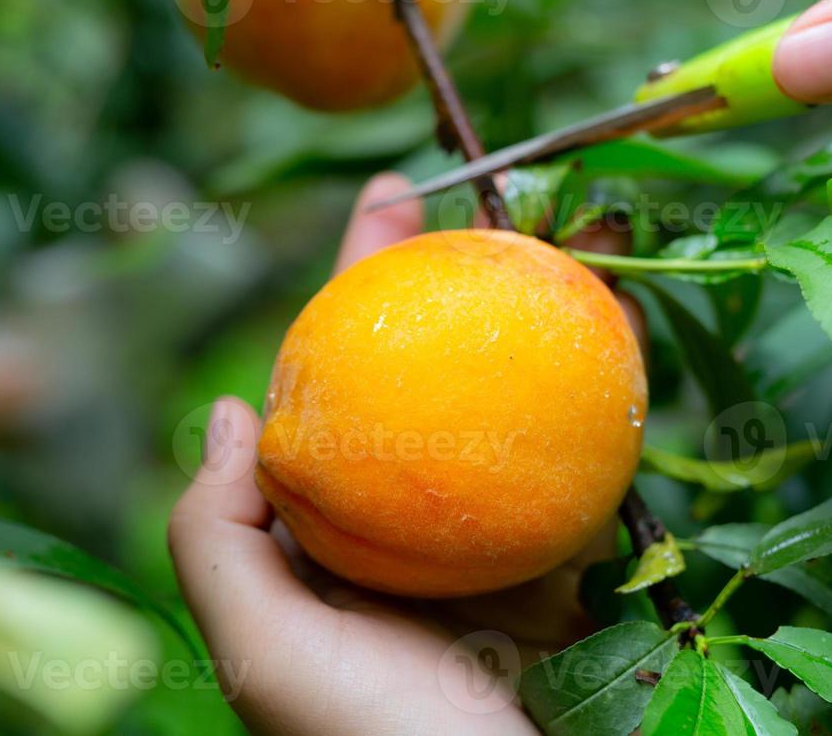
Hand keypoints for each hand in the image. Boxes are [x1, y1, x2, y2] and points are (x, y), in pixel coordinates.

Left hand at [167, 174, 639, 735]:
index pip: (335, 385)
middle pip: (422, 371)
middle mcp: (406, 529)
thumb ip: (218, 534)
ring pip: (506, 404)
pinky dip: (602, 397)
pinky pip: (587, 468)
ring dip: (531, 315)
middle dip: (442, 271)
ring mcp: (494, 545)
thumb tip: (226, 411)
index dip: (350, 289)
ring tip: (553, 227)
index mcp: (330, 539)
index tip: (385, 202)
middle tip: (467, 180)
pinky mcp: (574, 573)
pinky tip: (613, 329)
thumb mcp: (260, 650)